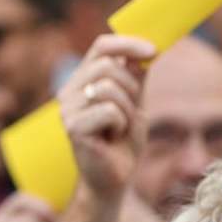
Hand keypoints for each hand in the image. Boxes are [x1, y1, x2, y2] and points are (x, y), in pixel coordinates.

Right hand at [58, 34, 154, 198]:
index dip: (128, 43)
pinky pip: (109, 111)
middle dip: (131, 87)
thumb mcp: (135, 102)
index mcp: (82, 80)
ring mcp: (68, 110)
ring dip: (126, 109)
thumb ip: (136, 76)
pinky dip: (121, 124)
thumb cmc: (122, 142)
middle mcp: (69, 92)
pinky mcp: (73, 128)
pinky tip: (112, 138)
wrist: (113, 179)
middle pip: (107, 65)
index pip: (101, 46)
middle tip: (131, 111)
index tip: (153, 51)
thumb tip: (145, 47)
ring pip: (108, 88)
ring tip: (120, 127)